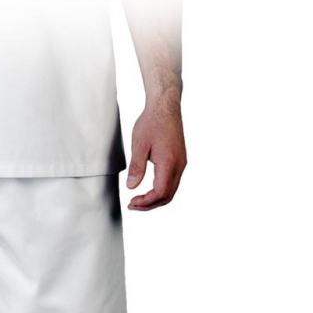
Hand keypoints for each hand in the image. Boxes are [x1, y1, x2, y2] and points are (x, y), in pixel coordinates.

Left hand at [126, 92, 185, 210]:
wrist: (165, 106)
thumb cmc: (152, 122)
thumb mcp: (139, 144)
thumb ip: (136, 167)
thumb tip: (132, 186)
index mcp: (169, 162)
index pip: (159, 192)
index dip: (145, 202)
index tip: (131, 202)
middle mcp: (179, 165)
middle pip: (167, 196)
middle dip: (149, 205)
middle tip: (133, 205)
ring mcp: (181, 163)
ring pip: (171, 191)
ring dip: (155, 200)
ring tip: (139, 201)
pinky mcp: (179, 161)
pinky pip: (172, 183)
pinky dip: (160, 192)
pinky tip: (148, 191)